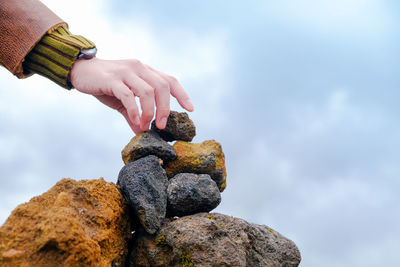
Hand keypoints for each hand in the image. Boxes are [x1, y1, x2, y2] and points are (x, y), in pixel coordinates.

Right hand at [69, 57, 193, 133]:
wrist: (79, 70)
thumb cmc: (104, 85)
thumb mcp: (122, 100)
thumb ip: (133, 114)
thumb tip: (141, 132)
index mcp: (145, 71)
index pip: (169, 80)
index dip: (182, 94)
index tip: (190, 110)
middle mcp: (139, 68)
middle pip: (162, 86)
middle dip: (165, 108)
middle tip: (162, 125)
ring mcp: (126, 72)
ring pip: (147, 91)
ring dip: (150, 111)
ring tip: (147, 126)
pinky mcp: (111, 79)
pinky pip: (128, 95)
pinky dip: (135, 110)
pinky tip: (135, 121)